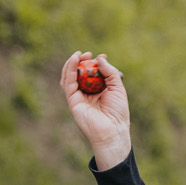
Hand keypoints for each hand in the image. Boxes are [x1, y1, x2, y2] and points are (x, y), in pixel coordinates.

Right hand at [60, 51, 131, 170]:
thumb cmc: (118, 112)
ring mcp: (78, 97)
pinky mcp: (72, 101)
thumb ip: (109, 72)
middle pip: (80, 74)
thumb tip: (100, 58)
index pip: (93, 74)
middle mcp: (87, 94)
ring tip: (78, 54)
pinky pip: (68, 83)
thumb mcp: (117, 88)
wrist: (112, 130)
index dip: (95, 63)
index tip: (101, 56)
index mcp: (98, 91)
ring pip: (70, 77)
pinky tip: (74, 60)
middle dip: (81, 62)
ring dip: (72, 64)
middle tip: (87, 54)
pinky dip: (70, 70)